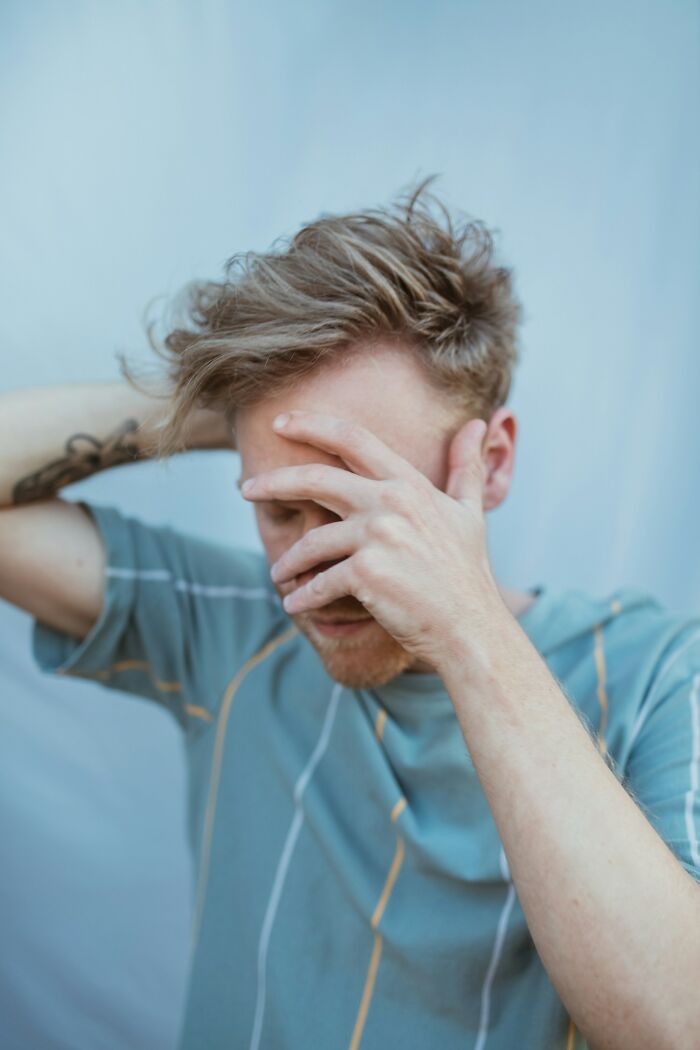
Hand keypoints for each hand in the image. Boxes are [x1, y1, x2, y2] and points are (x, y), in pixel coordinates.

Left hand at [241, 410, 504, 674]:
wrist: (471, 629)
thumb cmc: (467, 574)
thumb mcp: (470, 512)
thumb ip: (467, 466)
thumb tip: (479, 423)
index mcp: (410, 484)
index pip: (354, 439)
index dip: (312, 425)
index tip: (280, 422)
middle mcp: (392, 503)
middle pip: (316, 479)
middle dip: (273, 481)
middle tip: (244, 487)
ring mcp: (378, 537)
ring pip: (312, 542)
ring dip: (289, 560)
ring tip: (279, 573)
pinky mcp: (366, 574)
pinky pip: (319, 582)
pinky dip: (303, 596)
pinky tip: (294, 604)